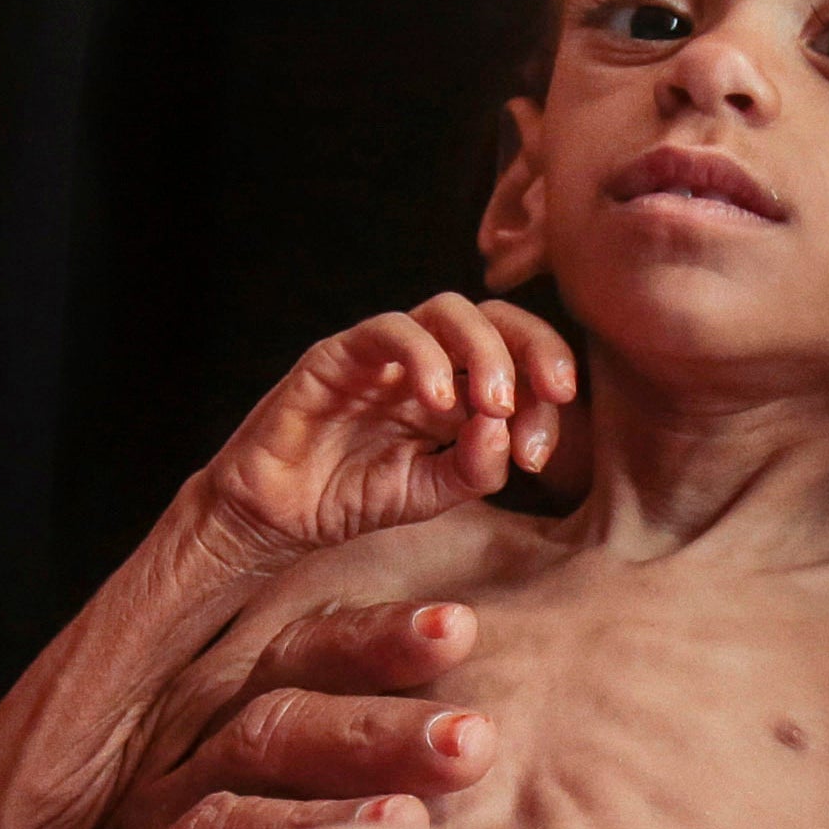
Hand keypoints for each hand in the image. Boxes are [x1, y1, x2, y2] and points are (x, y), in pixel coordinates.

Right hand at [79, 600, 496, 828]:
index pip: (299, 663)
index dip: (373, 641)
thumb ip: (417, 777)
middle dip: (370, 733)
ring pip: (222, 826)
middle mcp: (187, 787)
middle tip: (469, 743)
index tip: (457, 630)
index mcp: (246, 743)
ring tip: (406, 826)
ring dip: (314, 826)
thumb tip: (492, 719)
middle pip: (266, 734)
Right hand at [199, 296, 576, 566]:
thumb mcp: (429, 494)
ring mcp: (383, 354)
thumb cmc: (348, 499)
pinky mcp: (338, 353)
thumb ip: (474, 466)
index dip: (543, 393)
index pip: (518, 360)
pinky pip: (389, 330)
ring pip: (448, 311)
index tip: (543, 449)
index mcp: (456, 390)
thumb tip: (506, 429)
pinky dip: (424, 356)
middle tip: (552, 395)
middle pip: (496, 318)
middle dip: (535, 348)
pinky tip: (439, 401)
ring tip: (494, 404)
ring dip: (485, 350)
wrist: (276, 517)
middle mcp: (425, 362)